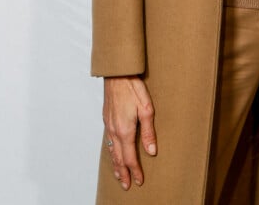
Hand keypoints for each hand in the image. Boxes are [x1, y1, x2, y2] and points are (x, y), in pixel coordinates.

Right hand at [103, 76, 156, 190]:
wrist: (117, 73)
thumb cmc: (133, 87)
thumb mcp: (146, 108)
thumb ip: (149, 131)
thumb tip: (152, 151)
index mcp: (125, 130)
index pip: (129, 157)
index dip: (135, 170)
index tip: (139, 180)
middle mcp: (114, 131)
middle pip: (118, 158)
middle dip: (122, 173)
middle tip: (126, 185)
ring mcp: (108, 125)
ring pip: (110, 151)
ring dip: (115, 165)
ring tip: (118, 175)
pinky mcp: (106, 119)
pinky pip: (107, 141)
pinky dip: (110, 152)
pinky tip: (112, 153)